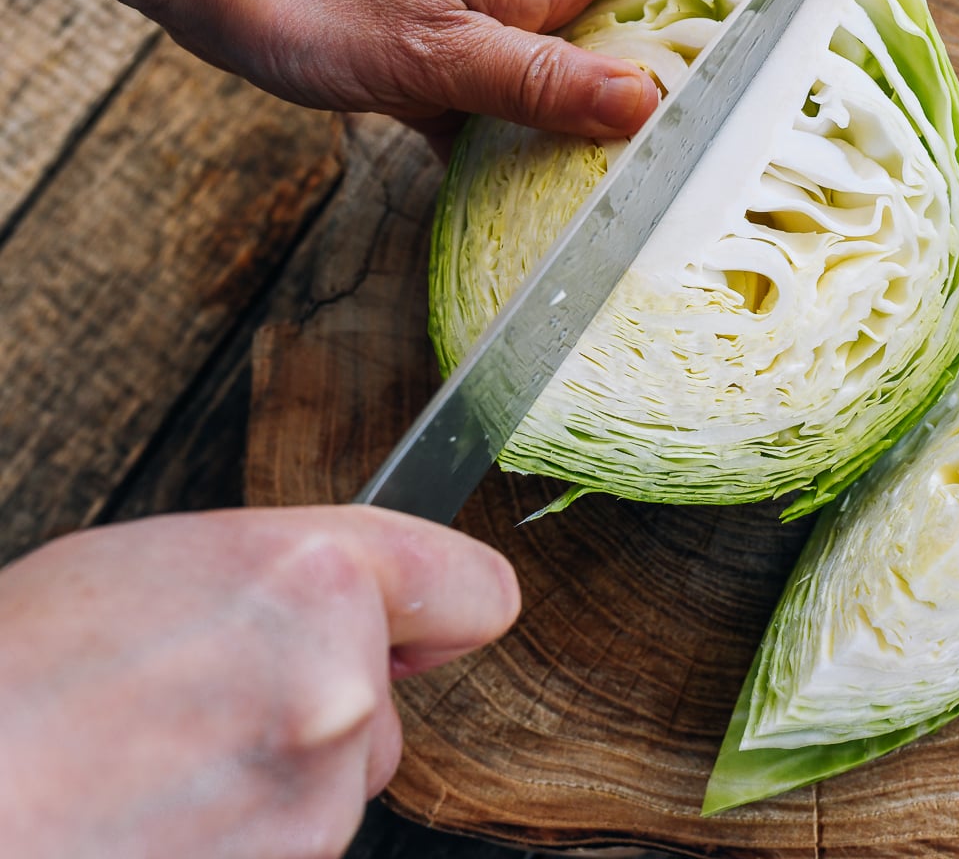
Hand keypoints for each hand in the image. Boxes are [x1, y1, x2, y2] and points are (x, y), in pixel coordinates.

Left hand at [0, 0, 737, 148]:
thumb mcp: (440, 51)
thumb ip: (544, 80)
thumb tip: (649, 106)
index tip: (772, 3)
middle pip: (643, 2)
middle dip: (695, 55)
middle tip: (731, 128)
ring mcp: (491, 28)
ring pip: (584, 65)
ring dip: (617, 117)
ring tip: (651, 184)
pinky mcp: (448, 69)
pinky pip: (517, 111)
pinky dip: (536, 152)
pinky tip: (540, 206)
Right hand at [0, 506, 519, 857]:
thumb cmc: (19, 676)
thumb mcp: (162, 564)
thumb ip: (295, 580)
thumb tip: (362, 605)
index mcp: (315, 582)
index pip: (476, 589)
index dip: (440, 608)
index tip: (419, 623)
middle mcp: (337, 690)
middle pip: (386, 706)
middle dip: (321, 706)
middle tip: (203, 703)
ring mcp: (314, 802)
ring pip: (336, 785)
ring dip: (275, 780)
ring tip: (156, 762)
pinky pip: (290, 847)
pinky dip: (241, 838)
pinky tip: (158, 814)